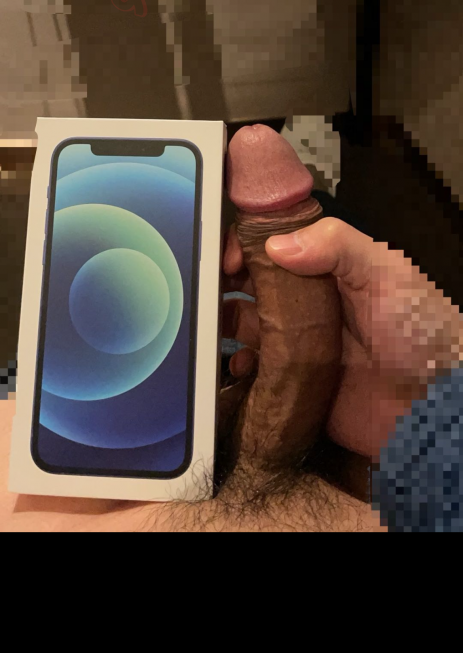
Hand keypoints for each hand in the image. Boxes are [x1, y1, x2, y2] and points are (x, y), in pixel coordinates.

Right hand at [223, 216, 462, 458]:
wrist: (436, 409)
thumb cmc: (422, 332)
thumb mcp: (388, 274)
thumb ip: (337, 246)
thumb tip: (276, 244)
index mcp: (330, 270)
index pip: (276, 245)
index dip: (246, 246)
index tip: (225, 258)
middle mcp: (310, 305)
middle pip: (253, 285)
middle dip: (224, 283)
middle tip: (201, 290)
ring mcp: (300, 346)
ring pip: (247, 326)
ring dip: (223, 323)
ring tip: (208, 327)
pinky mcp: (294, 386)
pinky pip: (253, 373)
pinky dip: (237, 366)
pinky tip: (237, 365)